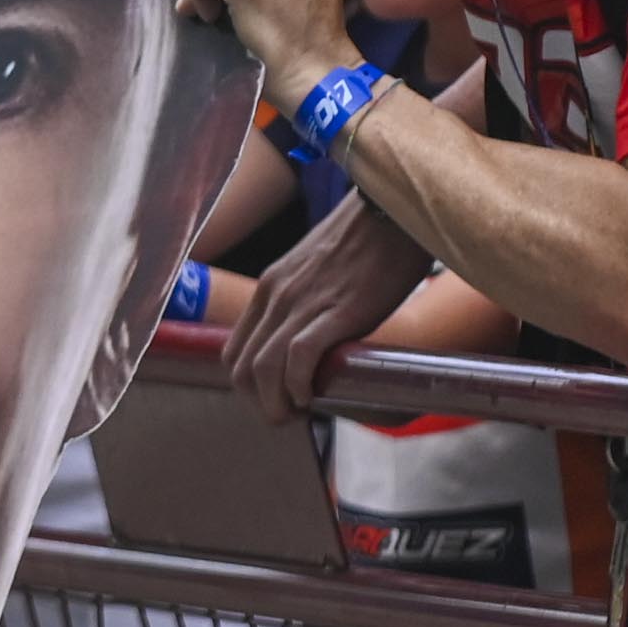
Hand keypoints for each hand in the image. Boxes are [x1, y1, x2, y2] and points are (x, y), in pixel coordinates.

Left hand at [228, 191, 437, 423]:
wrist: (394, 212)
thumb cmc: (368, 241)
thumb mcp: (318, 271)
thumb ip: (307, 301)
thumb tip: (316, 340)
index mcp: (270, 287)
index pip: (233, 350)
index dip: (247, 385)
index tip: (274, 398)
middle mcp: (276, 296)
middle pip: (240, 367)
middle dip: (257, 402)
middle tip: (287, 414)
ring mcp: (301, 303)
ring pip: (262, 369)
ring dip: (275, 403)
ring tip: (299, 413)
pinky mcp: (334, 310)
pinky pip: (298, 358)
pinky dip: (299, 386)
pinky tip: (314, 395)